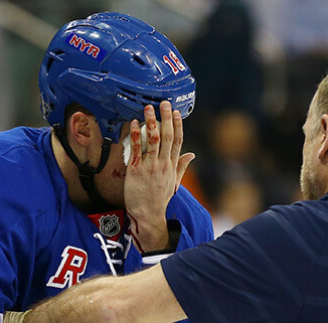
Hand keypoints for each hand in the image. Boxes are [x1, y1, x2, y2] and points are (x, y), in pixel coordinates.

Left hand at [124, 101, 194, 252]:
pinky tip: (135, 123)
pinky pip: (137, 149)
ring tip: (148, 108)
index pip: (178, 141)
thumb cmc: (159, 199)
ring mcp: (150, 166)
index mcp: (172, 166)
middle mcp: (163, 164)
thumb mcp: (174, 183)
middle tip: (164, 103)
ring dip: (151, 122)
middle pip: (167, 136)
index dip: (178, 125)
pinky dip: (136, 135)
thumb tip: (192, 155)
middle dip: (166, 118)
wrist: (148, 215)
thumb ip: (181, 166)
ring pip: (153, 140)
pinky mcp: (136, 170)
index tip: (176, 112)